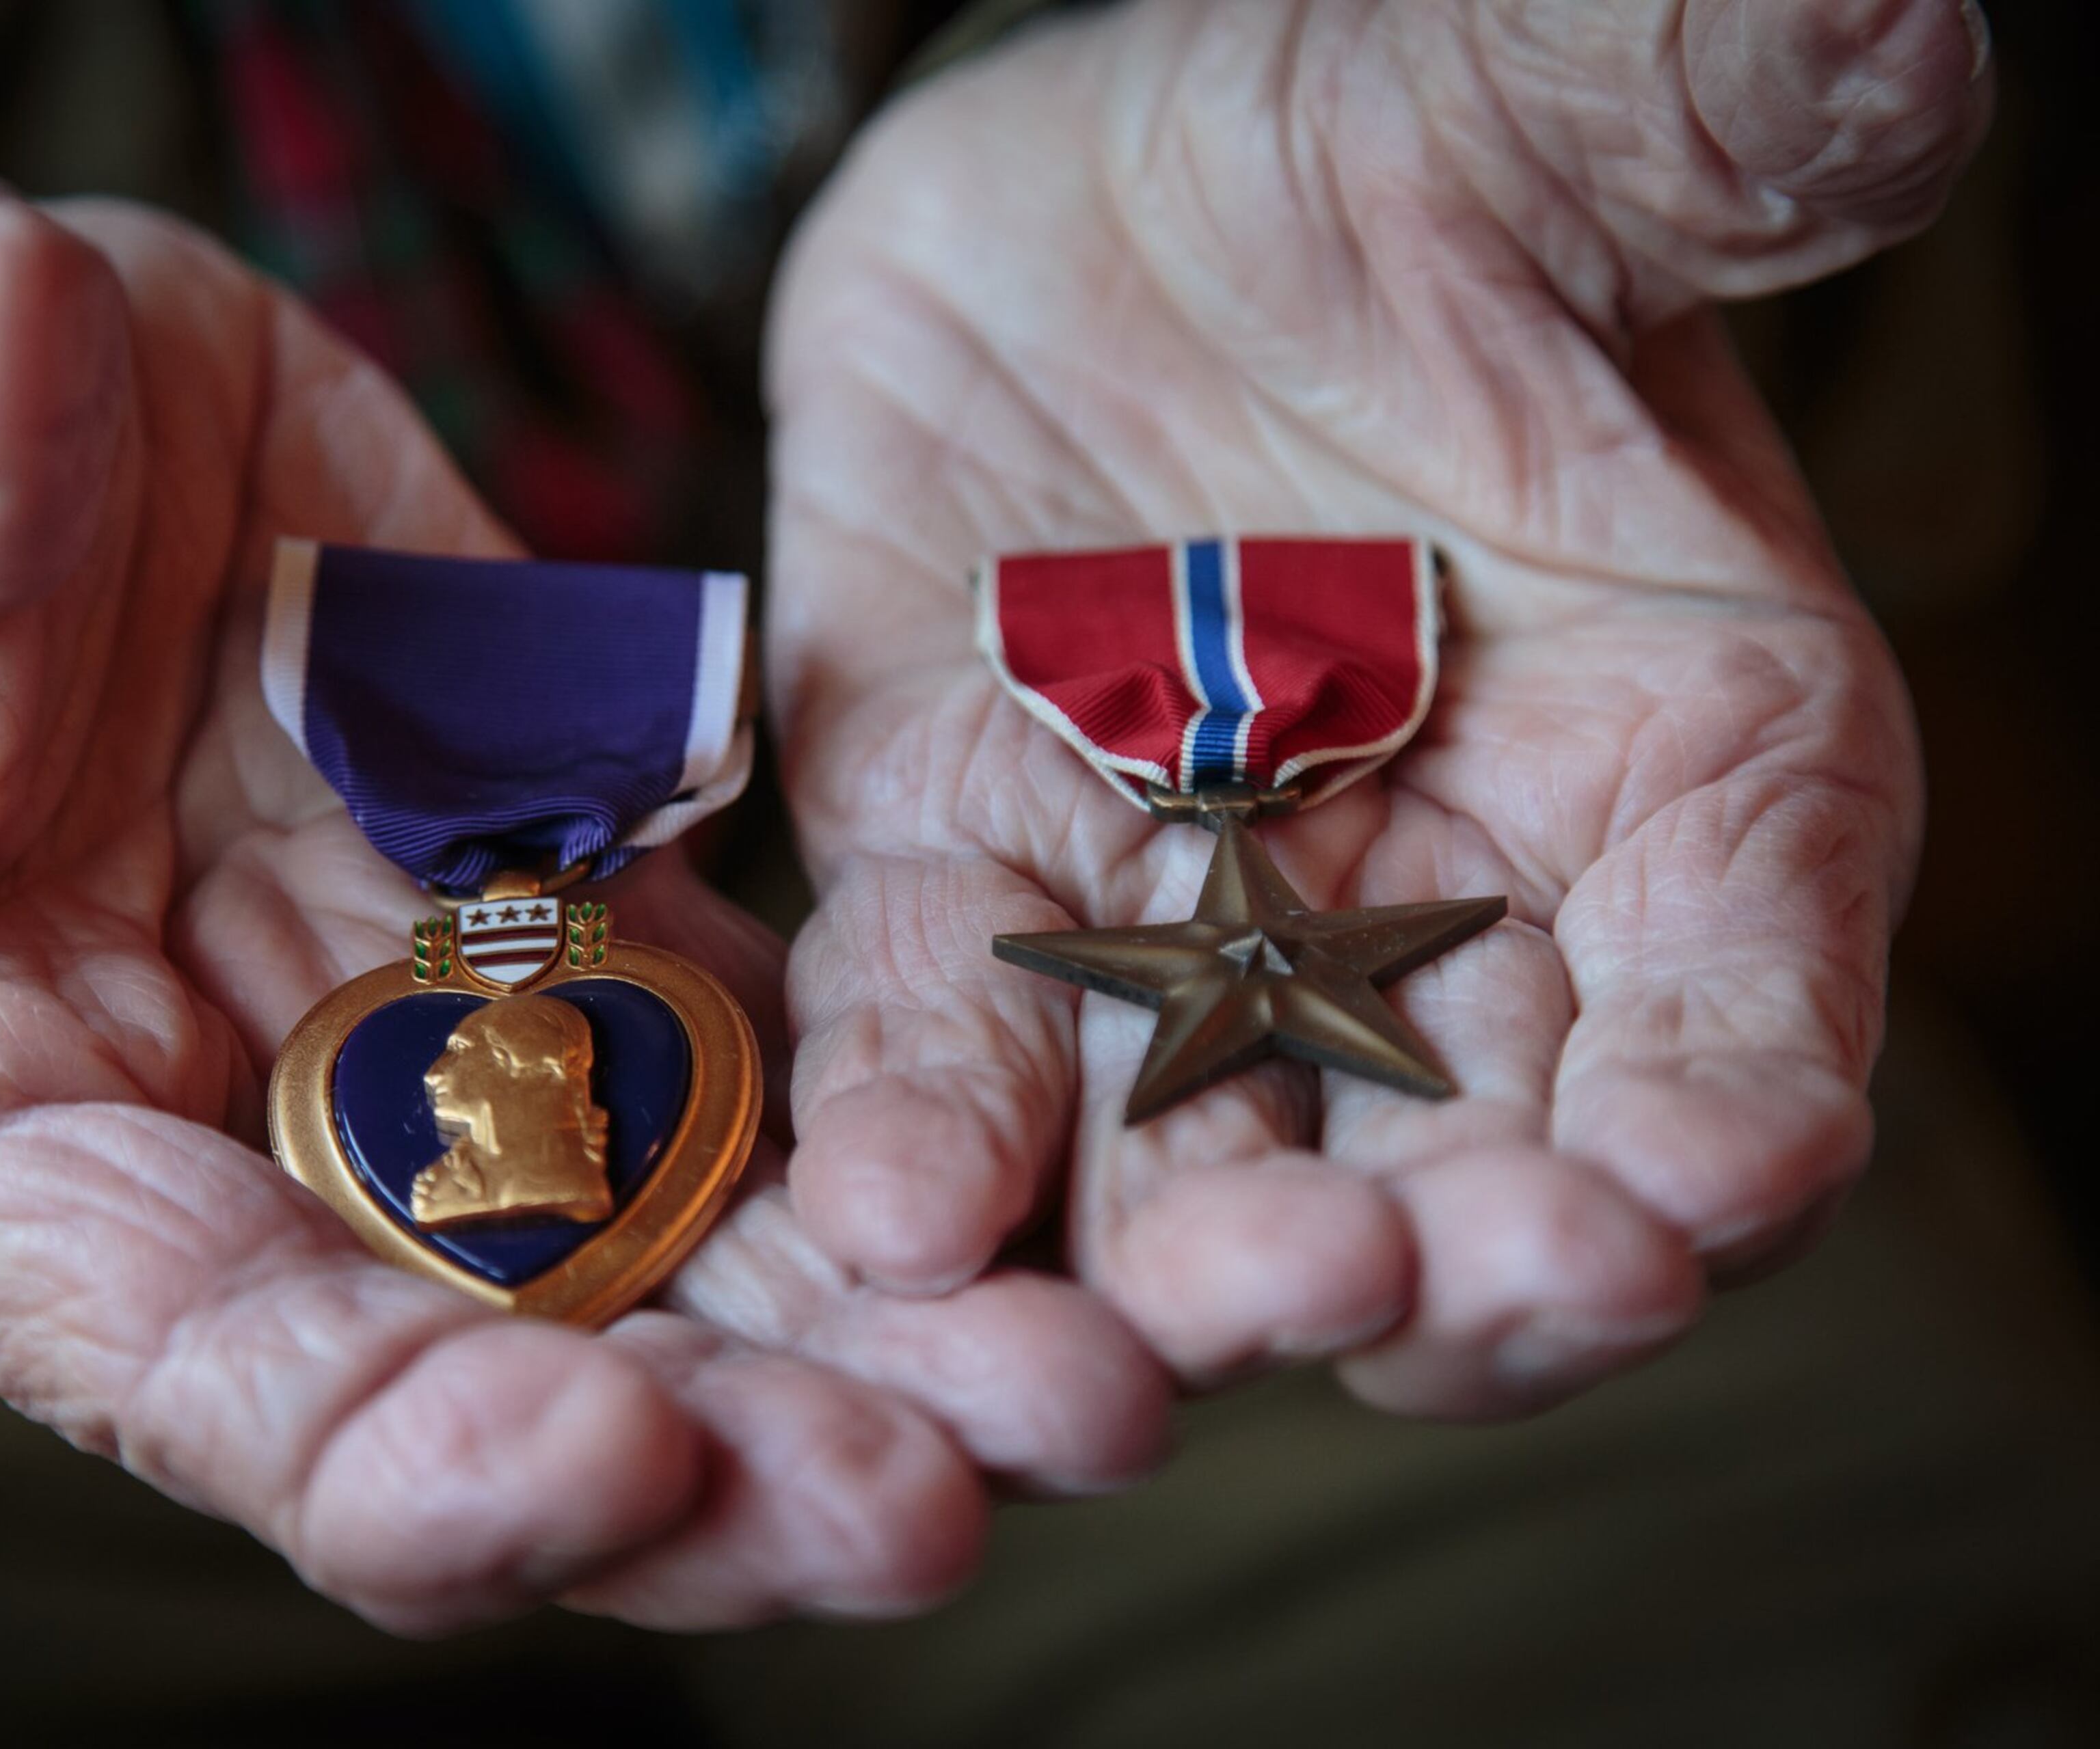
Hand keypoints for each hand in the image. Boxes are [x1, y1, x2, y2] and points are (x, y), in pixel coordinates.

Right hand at [0, 123, 1169, 1631]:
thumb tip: (5, 389)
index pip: (171, 1363)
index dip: (387, 1444)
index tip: (604, 1455)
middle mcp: (201, 1166)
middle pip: (477, 1385)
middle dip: (715, 1462)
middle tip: (942, 1494)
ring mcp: (408, 1073)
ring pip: (665, 1269)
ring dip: (876, 1348)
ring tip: (1096, 1390)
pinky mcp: (567, 938)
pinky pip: (756, 1067)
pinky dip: (907, 1138)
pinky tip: (1091, 1185)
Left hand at [767, 0, 1989, 1415]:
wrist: (1104, 185)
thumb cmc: (1376, 151)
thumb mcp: (1534, 122)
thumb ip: (1700, 129)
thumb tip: (1890, 43)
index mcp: (1682, 767)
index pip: (1746, 1005)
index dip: (1728, 1121)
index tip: (1686, 1199)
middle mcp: (1451, 901)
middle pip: (1479, 1171)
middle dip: (1439, 1265)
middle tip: (1387, 1293)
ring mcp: (1191, 922)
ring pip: (1199, 1168)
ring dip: (1162, 1274)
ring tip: (1115, 1352)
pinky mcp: (964, 875)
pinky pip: (949, 1037)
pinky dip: (925, 1131)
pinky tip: (885, 1219)